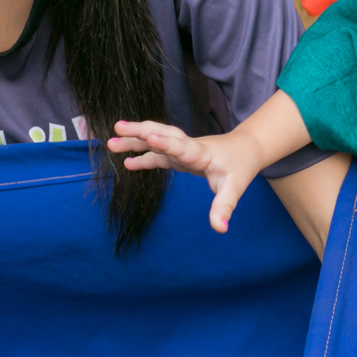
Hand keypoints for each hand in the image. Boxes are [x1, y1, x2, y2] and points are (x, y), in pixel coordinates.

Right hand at [108, 120, 267, 232]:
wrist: (245, 149)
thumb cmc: (240, 167)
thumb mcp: (235, 188)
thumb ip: (224, 207)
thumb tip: (220, 228)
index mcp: (202, 153)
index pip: (182, 147)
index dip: (167, 143)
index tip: (151, 137)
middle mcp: (189, 147)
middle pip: (163, 135)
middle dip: (141, 131)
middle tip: (117, 128)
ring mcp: (182, 149)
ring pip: (156, 140)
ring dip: (135, 139)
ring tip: (111, 142)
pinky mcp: (179, 154)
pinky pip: (157, 153)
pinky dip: (142, 155)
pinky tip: (126, 162)